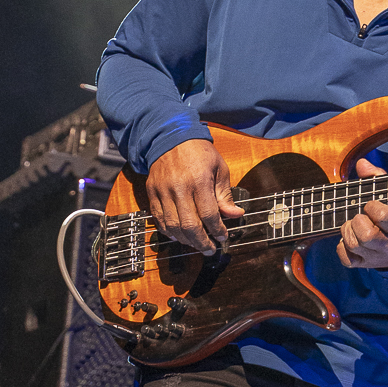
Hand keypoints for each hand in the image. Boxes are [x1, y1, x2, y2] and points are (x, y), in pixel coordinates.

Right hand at [145, 138, 243, 254]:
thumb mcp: (219, 169)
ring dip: (186, 240)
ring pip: (173, 226)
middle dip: (202, 242)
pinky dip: (169, 232)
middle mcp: (179, 187)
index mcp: (199, 180)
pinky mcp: (152, 192)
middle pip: (190, 225)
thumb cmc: (199, 153)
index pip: (209, 214)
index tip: (224, 237)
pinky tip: (179, 236)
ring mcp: (163, 191)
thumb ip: (225, 195)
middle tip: (210, 249)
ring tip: (196, 244)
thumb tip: (235, 215)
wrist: (170, 137)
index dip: (218, 230)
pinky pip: (159, 219)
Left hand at [337, 157, 387, 270]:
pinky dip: (342, 248)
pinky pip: (347, 259)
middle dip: (357, 221)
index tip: (371, 204)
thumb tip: (361, 163)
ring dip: (347, 231)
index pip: (383, 217)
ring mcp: (375, 257)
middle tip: (360, 216)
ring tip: (353, 224)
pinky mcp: (363, 264)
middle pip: (366, 236)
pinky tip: (349, 239)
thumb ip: (378, 178)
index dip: (373, 207)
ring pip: (354, 245)